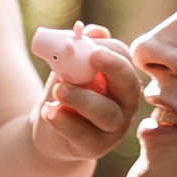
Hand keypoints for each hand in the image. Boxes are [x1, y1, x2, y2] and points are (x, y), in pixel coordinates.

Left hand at [28, 22, 144, 165]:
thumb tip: (92, 29)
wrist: (52, 122)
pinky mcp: (96, 147)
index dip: (111, 53)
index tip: (93, 46)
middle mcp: (126, 104)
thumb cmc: (67, 88)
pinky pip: (84, 135)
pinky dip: (64, 122)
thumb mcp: (70, 65)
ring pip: (106, 113)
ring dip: (82, 99)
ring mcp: (114, 128)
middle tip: (92, 57)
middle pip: (129, 86)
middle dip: (113, 69)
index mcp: (122, 79)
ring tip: (58, 90)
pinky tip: (48, 112)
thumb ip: (80, 48)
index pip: (125, 62)